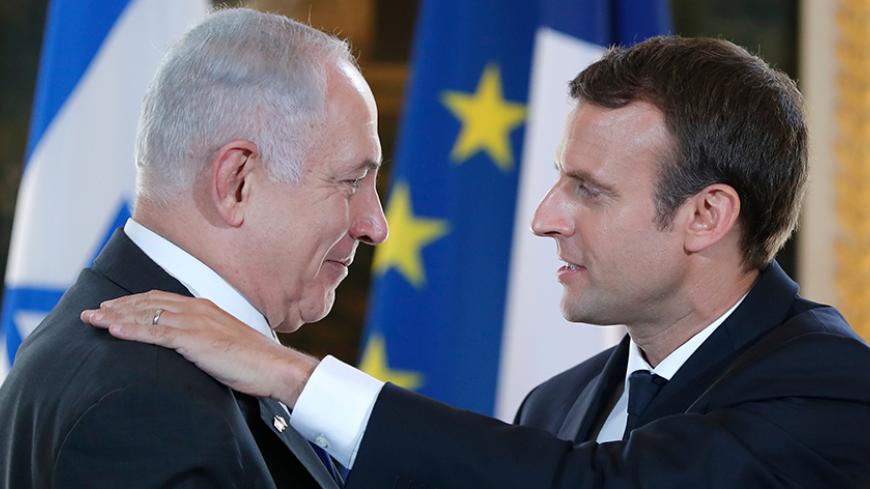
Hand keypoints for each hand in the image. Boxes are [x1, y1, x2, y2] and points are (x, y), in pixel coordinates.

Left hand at [81, 290, 318, 406]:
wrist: (273, 366)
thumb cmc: (253, 360)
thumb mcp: (223, 343)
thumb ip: (203, 338)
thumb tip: (189, 346)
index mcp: (204, 309)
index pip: (162, 299)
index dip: (134, 302)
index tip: (113, 306)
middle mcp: (197, 310)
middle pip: (149, 303)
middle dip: (117, 306)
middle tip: (91, 311)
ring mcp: (196, 323)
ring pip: (148, 314)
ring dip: (117, 316)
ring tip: (93, 319)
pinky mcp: (195, 339)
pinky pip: (156, 332)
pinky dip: (132, 330)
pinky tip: (114, 330)